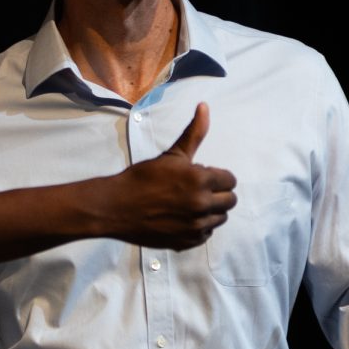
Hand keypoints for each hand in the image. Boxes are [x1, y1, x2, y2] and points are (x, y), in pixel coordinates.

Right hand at [106, 103, 236, 249]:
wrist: (117, 206)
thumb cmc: (143, 177)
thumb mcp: (172, 155)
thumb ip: (194, 132)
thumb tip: (205, 106)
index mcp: (201, 180)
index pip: (230, 180)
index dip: (216, 176)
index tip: (201, 176)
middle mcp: (202, 205)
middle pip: (230, 201)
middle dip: (217, 194)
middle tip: (196, 190)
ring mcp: (196, 226)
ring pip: (220, 218)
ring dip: (210, 211)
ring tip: (188, 203)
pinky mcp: (188, 242)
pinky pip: (206, 234)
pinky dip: (198, 227)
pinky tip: (182, 218)